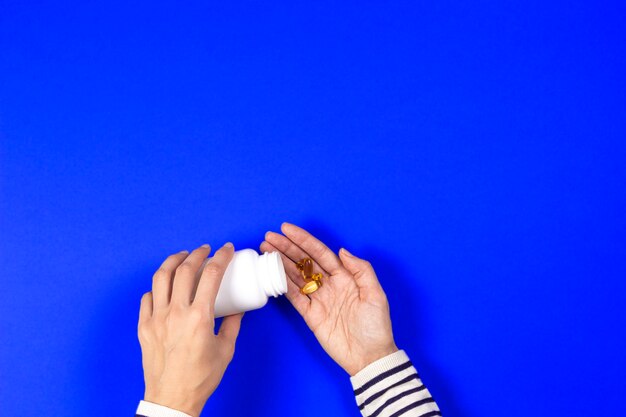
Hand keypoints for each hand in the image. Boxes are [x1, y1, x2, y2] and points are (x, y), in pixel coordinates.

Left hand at [138, 243, 243, 416]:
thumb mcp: (225, 349)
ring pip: (161, 278)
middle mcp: (176, 313)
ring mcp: (156, 319)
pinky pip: (147, 298)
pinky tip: (164, 286)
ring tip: (182, 256)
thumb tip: (238, 307)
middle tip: (206, 250)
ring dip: (173, 261)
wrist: (172, 398)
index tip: (226, 249)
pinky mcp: (144, 327)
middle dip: (197, 254)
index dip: (221, 257)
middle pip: (184, 269)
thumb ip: (232, 324)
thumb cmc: (200, 378)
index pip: (211, 275)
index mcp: (199, 317)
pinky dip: (156, 287)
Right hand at [260, 223, 397, 375]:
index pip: (320, 253)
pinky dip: (282, 285)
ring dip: (280, 263)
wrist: (369, 357)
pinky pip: (294, 297)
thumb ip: (361, 270)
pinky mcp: (311, 316)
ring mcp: (318, 299)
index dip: (303, 240)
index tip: (287, 229)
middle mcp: (329, 284)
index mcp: (345, 276)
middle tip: (269, 237)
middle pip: (303, 261)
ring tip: (265, 250)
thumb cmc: (376, 326)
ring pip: (295, 276)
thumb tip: (342, 251)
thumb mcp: (376, 294)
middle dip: (286, 248)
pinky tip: (271, 273)